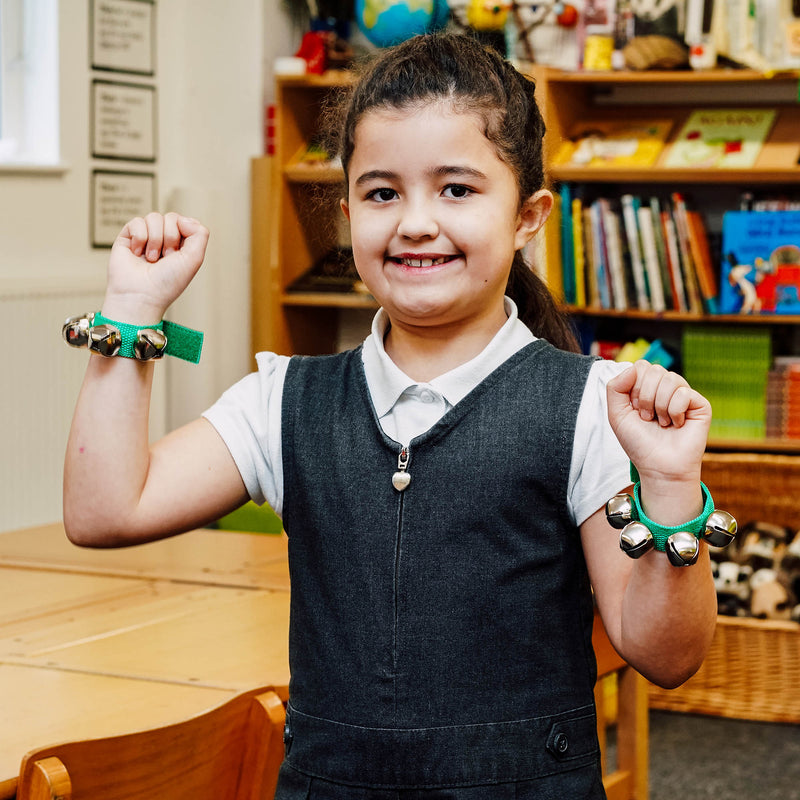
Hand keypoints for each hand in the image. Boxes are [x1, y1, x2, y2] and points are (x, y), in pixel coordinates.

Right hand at [102, 212, 208, 322]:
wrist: (141, 294)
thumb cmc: (167, 282)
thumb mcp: (195, 259)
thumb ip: (200, 234)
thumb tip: (183, 218)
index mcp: (181, 245)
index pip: (185, 221)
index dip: (184, 232)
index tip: (179, 252)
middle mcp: (163, 240)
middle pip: (171, 217)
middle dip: (170, 237)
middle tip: (165, 258)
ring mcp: (145, 237)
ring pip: (154, 217)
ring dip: (155, 240)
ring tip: (151, 259)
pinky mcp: (128, 237)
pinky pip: (137, 221)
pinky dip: (139, 238)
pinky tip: (137, 253)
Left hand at [606, 360, 710, 483]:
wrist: (659, 466)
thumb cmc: (639, 443)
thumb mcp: (617, 414)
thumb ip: (615, 387)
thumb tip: (633, 367)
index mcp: (647, 387)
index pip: (640, 366)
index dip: (633, 387)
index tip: (635, 409)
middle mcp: (665, 388)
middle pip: (653, 369)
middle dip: (645, 397)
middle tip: (647, 418)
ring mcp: (683, 394)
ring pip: (669, 379)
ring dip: (659, 406)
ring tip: (661, 422)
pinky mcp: (700, 404)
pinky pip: (684, 393)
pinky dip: (674, 411)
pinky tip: (677, 424)